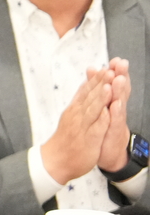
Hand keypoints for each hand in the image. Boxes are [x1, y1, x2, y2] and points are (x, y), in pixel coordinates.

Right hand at [41, 64, 114, 184]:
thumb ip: (80, 102)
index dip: (95, 79)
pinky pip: (96, 128)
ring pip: (93, 109)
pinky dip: (102, 119)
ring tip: (108, 84)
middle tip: (108, 69)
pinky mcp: (88, 140)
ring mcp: (82, 127)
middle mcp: (77, 115)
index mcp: (74, 109)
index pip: (85, 90)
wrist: (56, 161)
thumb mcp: (71, 117)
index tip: (104, 67)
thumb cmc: (66, 139)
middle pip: (90, 96)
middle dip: (100, 83)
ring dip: (101, 96)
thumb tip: (86, 86)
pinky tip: (108, 112)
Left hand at [98, 57, 133, 173]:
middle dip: (121, 77)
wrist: (108, 154)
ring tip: (119, 79)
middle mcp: (116, 111)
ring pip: (119, 105)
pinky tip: (115, 105)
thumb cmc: (103, 129)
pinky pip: (114, 123)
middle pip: (120, 91)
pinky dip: (115, 114)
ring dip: (119, 92)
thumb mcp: (101, 108)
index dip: (116, 72)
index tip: (116, 60)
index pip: (114, 85)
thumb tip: (93, 70)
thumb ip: (98, 89)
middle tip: (121, 64)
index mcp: (111, 102)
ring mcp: (116, 123)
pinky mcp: (113, 135)